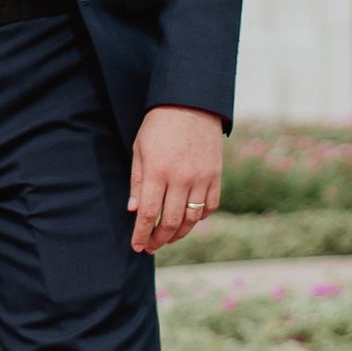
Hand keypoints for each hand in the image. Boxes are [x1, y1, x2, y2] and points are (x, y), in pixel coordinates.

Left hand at [129, 105, 223, 253]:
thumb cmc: (159, 125)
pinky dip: (200, 217)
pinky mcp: (216, 176)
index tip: (137, 246)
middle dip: (159, 239)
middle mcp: (181, 179)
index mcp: (158, 171)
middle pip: (170, 222)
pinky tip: (189, 220)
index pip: (149, 214)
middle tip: (151, 247)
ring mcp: (202, 178)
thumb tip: (135, 209)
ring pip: (192, 219)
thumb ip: (138, 181)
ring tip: (168, 238)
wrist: (191, 103)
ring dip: (179, 233)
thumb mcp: (140, 148)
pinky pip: (210, 206)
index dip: (142, 234)